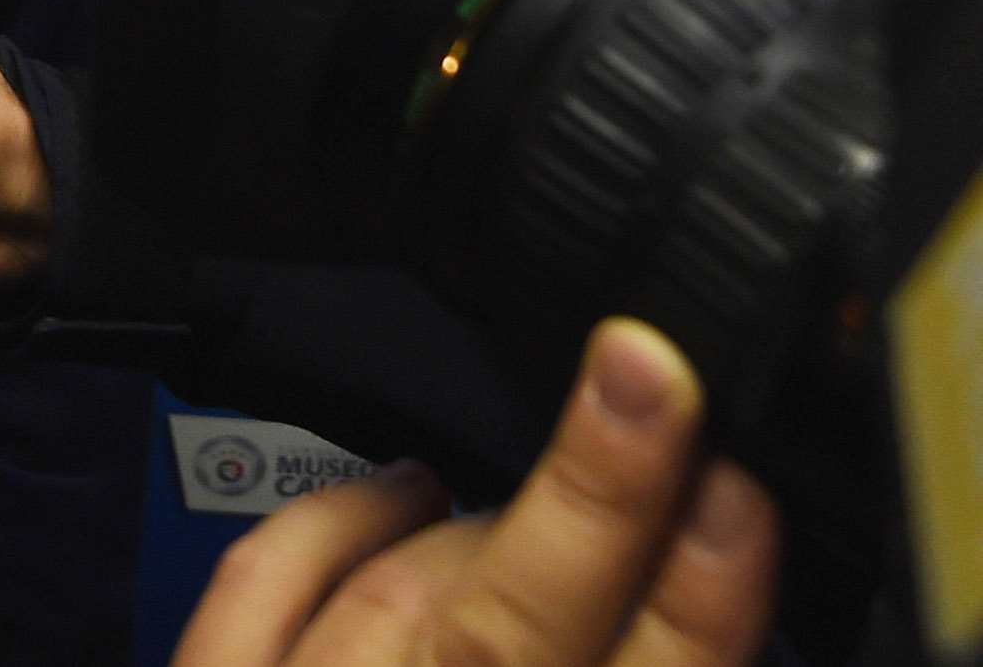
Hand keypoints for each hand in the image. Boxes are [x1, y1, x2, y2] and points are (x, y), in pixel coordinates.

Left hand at [172, 319, 777, 666]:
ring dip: (481, 528)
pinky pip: (262, 587)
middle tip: (651, 368)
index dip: (697, 597)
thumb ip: (638, 663)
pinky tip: (404, 490)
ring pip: (399, 590)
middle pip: (511, 624)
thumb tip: (711, 588)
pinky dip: (337, 524)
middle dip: (594, 496)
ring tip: (555, 490)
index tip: (742, 488)